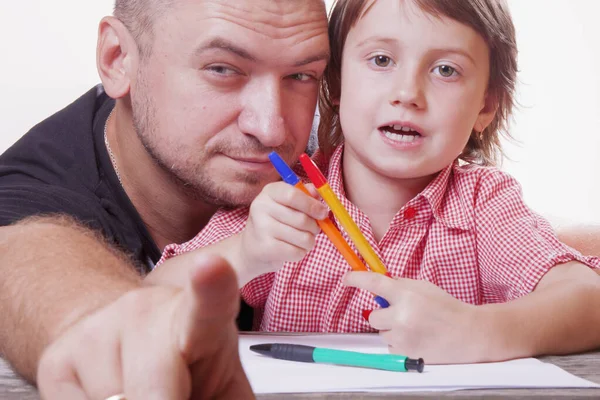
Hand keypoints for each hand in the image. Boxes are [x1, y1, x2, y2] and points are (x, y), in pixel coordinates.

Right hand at [37, 253, 253, 399]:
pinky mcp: (57, 357)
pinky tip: (110, 392)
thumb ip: (230, 398)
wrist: (119, 344)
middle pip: (156, 391)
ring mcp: (100, 328)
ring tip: (143, 392)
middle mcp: (147, 311)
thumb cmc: (184, 367)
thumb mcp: (222, 387)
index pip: (210, 301)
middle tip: (179, 396)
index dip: (211, 286)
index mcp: (203, 317)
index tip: (211, 267)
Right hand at [236, 181, 327, 280]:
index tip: (323, 213)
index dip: (312, 205)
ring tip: (302, 240)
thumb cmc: (277, 221)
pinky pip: (297, 252)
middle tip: (314, 229)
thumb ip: (306, 195)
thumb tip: (319, 193)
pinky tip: (293, 249)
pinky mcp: (266, 248)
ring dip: (309, 241)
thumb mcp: (288, 203)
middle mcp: (261, 207)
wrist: (253, 246)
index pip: (293, 195)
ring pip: (303, 237)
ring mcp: (262, 228)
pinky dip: (301, 252)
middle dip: (315, 227)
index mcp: (270, 191)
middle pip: (302, 219)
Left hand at [344, 272, 481, 363]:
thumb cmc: (446, 307)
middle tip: (400, 314)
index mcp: (407, 294)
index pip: (374, 283)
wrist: (468, 333)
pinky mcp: (405, 353)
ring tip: (416, 328)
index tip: (346, 279)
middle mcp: (402, 315)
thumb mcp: (423, 287)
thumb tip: (377, 287)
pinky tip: (417, 338)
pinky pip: (390, 346)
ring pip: (382, 332)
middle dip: (382, 315)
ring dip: (392, 330)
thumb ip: (400, 286)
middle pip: (373, 316)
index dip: (356, 279)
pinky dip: (399, 343)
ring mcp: (402, 336)